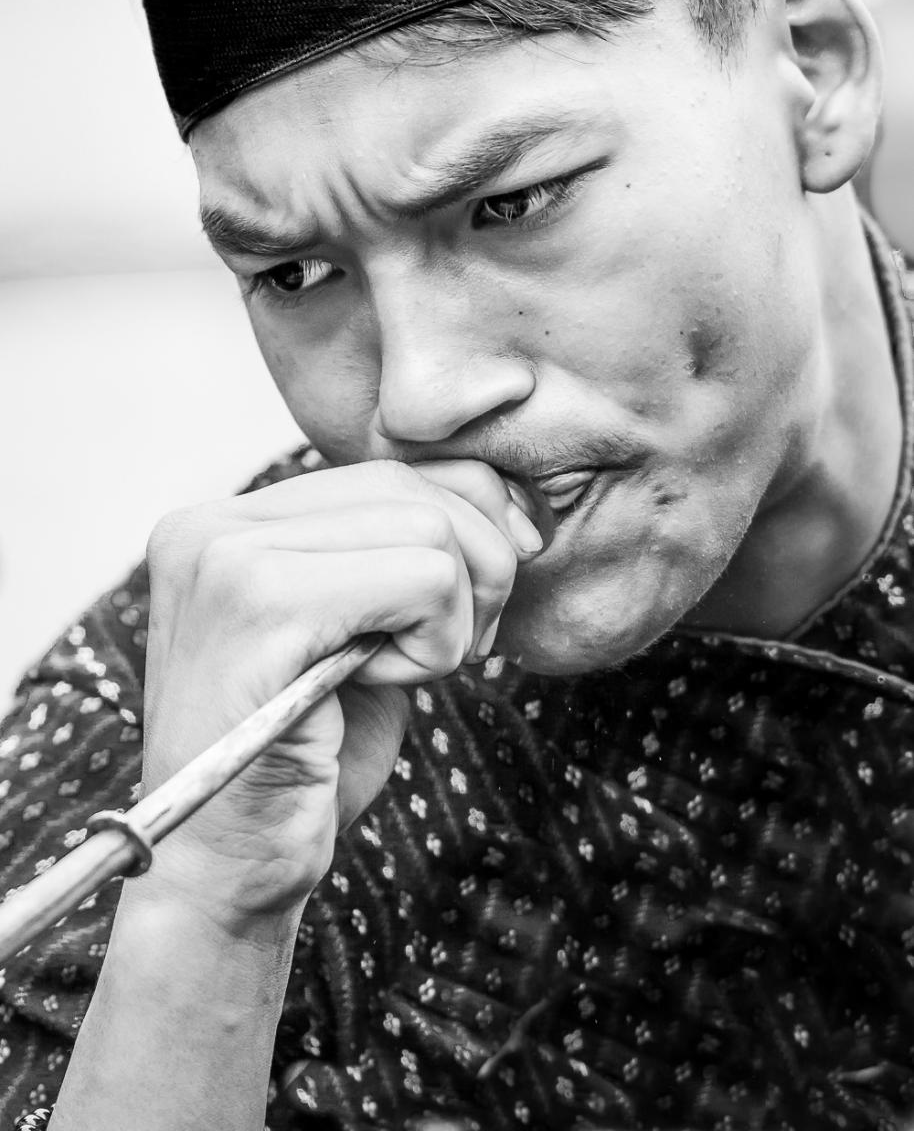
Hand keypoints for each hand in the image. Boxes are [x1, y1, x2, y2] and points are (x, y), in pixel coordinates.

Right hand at [137, 459, 544, 928]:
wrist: (227, 877)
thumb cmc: (302, 765)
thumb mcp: (360, 631)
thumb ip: (401, 552)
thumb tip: (511, 502)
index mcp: (227, 521)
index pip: (393, 470)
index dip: (464, 535)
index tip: (475, 608)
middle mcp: (212, 523)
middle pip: (417, 488)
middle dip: (474, 574)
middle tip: (446, 654)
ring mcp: (226, 555)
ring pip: (430, 530)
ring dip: (453, 617)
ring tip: (399, 671)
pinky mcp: (259, 602)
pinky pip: (424, 579)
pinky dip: (437, 642)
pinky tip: (380, 685)